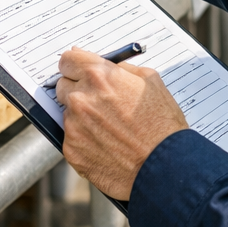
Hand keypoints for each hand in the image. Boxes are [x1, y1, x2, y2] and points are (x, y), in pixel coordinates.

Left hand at [55, 48, 187, 200]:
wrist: (164, 166)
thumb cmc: (161, 125)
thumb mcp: (150, 81)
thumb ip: (121, 69)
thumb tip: (103, 64)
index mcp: (99, 77)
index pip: (68, 60)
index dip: (75, 65)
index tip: (78, 71)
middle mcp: (81, 99)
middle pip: (63, 86)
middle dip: (78, 90)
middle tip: (99, 101)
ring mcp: (74, 126)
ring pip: (68, 113)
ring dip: (82, 116)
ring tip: (109, 127)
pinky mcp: (71, 150)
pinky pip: (71, 137)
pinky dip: (84, 139)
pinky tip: (106, 143)